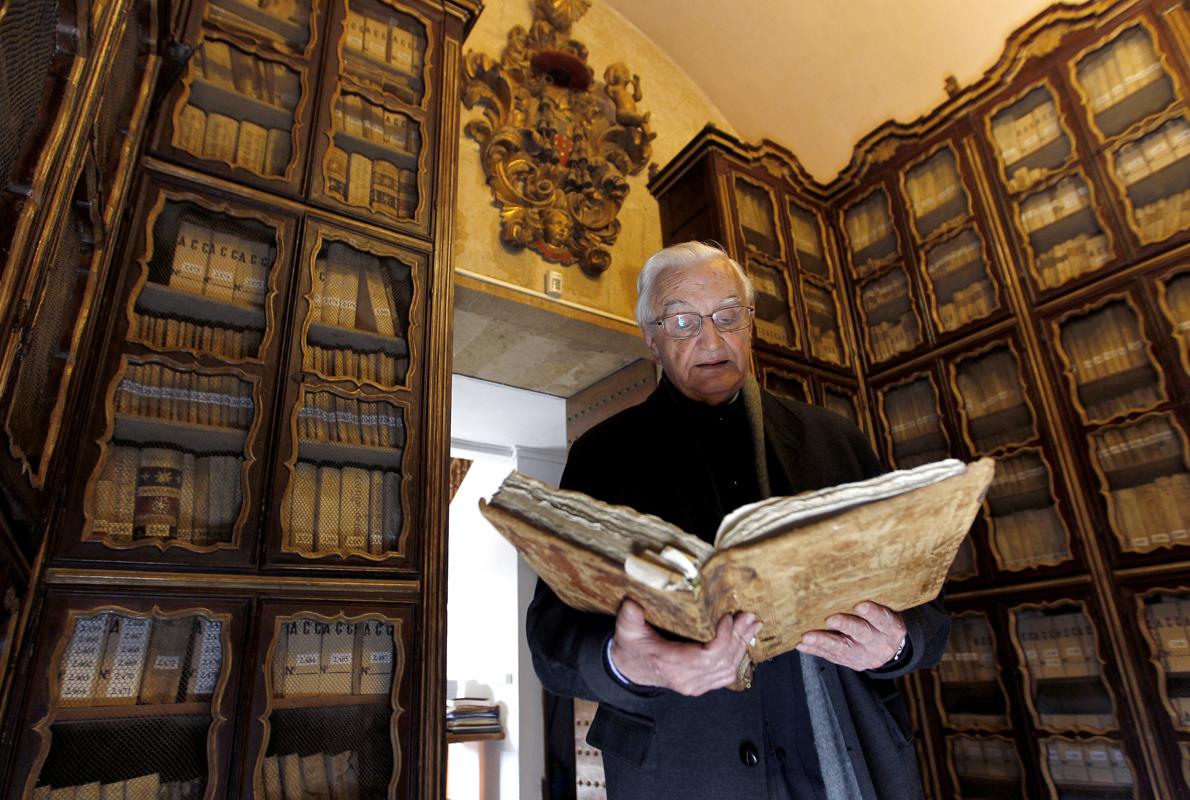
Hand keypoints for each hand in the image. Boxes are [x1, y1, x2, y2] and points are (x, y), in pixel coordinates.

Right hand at [609, 599, 762, 695]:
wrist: (630, 669)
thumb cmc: (631, 648)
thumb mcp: (627, 630)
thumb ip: (630, 617)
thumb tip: (632, 604)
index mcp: (671, 665)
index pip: (707, 657)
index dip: (723, 639)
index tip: (728, 618)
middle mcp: (686, 679)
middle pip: (723, 661)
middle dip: (739, 637)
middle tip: (749, 617)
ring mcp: (695, 685)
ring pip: (728, 669)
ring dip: (742, 646)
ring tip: (752, 626)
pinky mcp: (700, 685)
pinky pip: (726, 675)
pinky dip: (738, 658)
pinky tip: (744, 642)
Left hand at [796, 601, 906, 670]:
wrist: (891, 649)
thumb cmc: (883, 622)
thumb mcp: (888, 610)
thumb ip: (875, 599)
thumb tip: (849, 576)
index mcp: (892, 628)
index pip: (883, 619)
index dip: (872, 613)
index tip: (860, 605)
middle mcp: (879, 643)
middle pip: (862, 634)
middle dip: (844, 626)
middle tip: (829, 620)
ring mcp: (865, 655)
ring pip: (843, 649)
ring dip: (823, 642)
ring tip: (807, 637)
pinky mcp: (852, 663)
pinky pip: (832, 657)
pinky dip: (816, 650)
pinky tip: (803, 645)